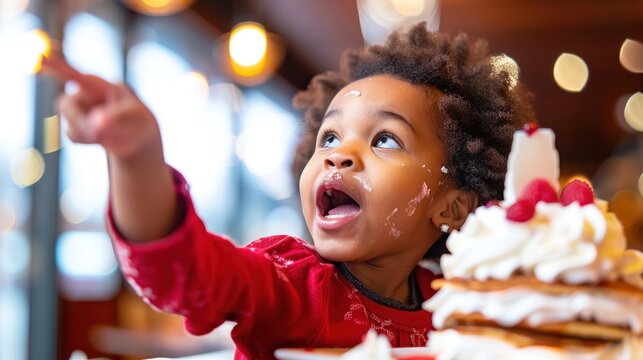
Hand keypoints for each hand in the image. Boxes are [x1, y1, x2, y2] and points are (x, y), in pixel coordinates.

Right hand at [42, 53, 161, 160]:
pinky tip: (101, 138)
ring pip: (69, 121)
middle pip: (66, 104)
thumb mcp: (136, 117)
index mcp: (99, 85)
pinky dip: (86, 139)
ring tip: (108, 134)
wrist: (138, 137)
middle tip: (97, 134)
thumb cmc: (139, 120)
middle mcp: (85, 94)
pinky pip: (72, 134)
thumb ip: (118, 116)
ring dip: (85, 131)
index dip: (56, 66)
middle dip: (78, 121)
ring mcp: (79, 109)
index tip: (40, 57)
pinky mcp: (76, 124)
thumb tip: (98, 123)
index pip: (74, 75)